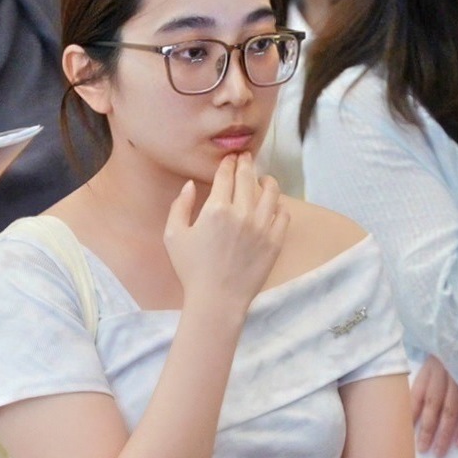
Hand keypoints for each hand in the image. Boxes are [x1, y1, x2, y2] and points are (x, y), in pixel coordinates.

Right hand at [166, 156, 288, 313]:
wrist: (217, 300)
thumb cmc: (191, 270)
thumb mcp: (173, 236)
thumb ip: (180, 206)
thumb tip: (191, 185)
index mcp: (216, 209)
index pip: (226, 175)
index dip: (228, 163)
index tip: (230, 158)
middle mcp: (242, 213)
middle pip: (248, 178)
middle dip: (247, 163)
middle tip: (246, 157)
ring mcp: (262, 227)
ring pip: (271, 192)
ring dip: (267, 180)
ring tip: (264, 178)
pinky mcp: (275, 242)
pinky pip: (284, 215)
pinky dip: (280, 205)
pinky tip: (275, 204)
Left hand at [411, 355, 457, 457]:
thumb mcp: (438, 350)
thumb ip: (430, 370)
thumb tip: (416, 392)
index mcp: (431, 366)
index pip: (417, 393)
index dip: (411, 414)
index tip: (404, 432)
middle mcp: (444, 374)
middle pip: (432, 406)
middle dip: (426, 430)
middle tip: (422, 450)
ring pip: (450, 412)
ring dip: (444, 434)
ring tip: (439, 453)